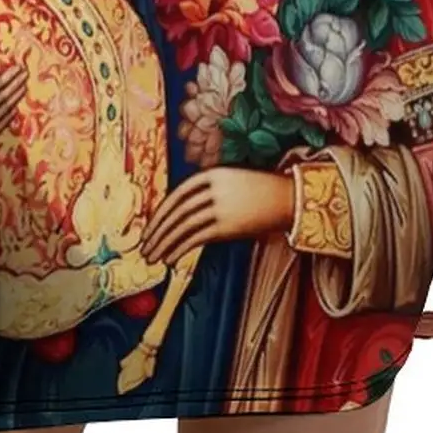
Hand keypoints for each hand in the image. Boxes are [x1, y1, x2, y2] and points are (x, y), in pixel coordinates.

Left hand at [139, 167, 295, 265]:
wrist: (288, 198)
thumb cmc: (257, 191)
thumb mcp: (230, 181)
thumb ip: (206, 192)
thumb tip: (179, 213)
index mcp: (212, 174)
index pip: (177, 195)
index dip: (160, 213)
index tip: (148, 228)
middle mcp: (214, 188)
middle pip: (177, 212)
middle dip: (157, 231)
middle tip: (143, 246)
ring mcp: (221, 207)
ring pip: (183, 226)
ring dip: (164, 243)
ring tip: (152, 256)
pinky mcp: (228, 225)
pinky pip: (196, 238)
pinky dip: (179, 249)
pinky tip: (169, 258)